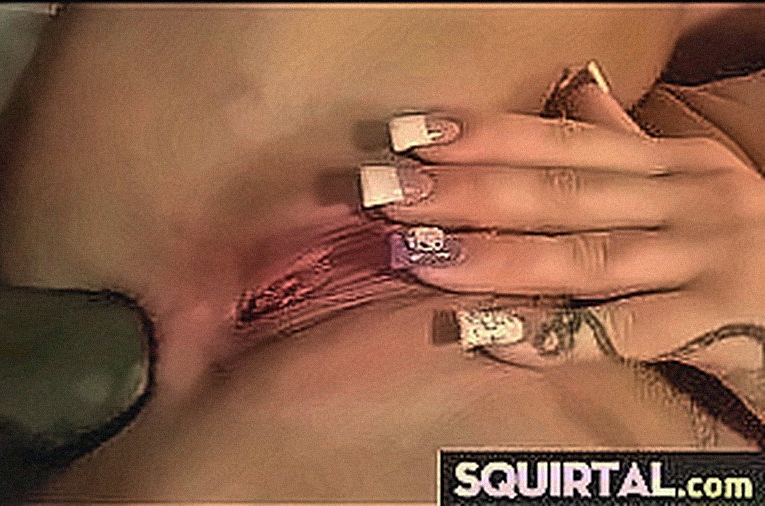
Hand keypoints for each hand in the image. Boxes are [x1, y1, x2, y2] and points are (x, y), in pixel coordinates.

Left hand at [376, 76, 764, 365]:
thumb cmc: (743, 246)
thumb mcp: (691, 184)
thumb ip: (627, 145)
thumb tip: (575, 92)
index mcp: (672, 164)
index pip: (560, 141)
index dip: (482, 136)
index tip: (409, 134)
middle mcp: (688, 200)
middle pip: (556, 194)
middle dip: (463, 192)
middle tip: (383, 191)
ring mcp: (706, 259)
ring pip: (580, 257)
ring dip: (491, 257)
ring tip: (416, 254)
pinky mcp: (722, 324)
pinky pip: (620, 333)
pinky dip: (552, 336)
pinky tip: (488, 336)